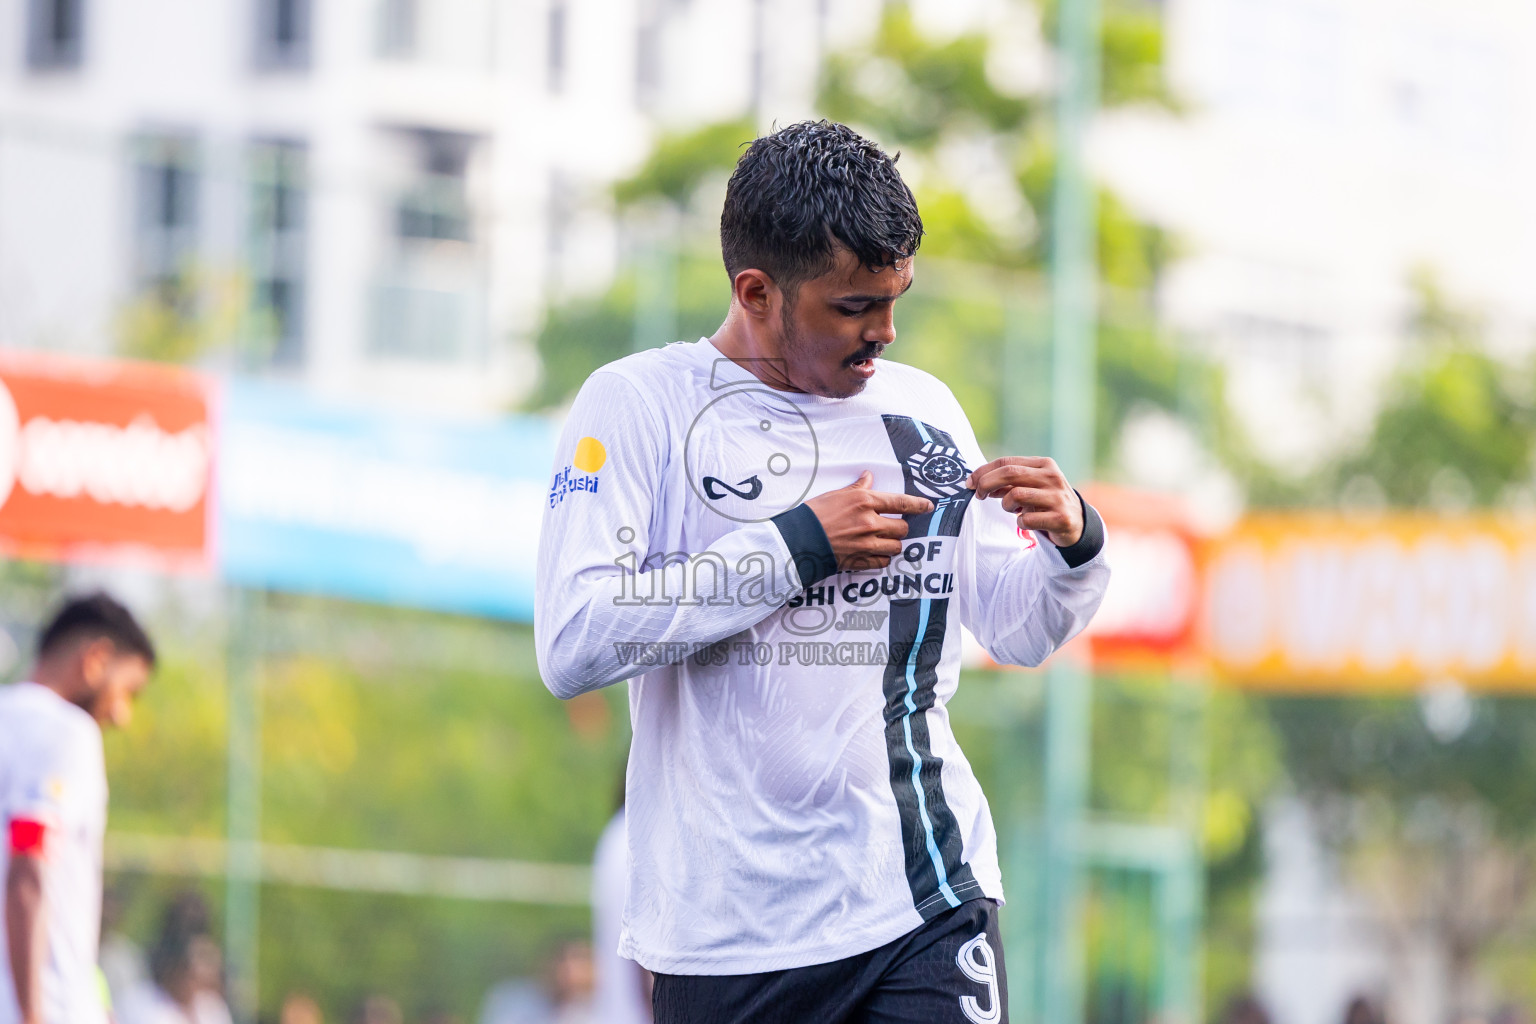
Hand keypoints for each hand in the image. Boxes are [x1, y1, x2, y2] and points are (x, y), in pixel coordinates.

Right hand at [804, 471, 933, 570]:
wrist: (798, 539)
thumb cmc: (814, 514)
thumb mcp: (836, 494)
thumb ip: (857, 488)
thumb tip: (869, 477)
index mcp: (864, 502)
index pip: (901, 502)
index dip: (919, 504)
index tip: (929, 506)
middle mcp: (869, 523)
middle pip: (902, 527)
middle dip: (901, 526)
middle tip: (893, 525)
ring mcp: (865, 544)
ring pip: (896, 546)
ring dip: (893, 543)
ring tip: (884, 540)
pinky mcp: (859, 560)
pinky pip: (882, 562)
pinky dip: (882, 558)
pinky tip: (876, 553)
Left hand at [968, 456, 1082, 546]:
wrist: (1077, 523)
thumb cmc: (1046, 501)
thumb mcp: (1030, 486)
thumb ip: (1007, 482)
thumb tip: (977, 482)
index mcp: (1043, 464)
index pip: (1006, 462)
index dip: (983, 471)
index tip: (970, 483)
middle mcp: (1052, 477)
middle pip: (1009, 473)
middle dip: (986, 484)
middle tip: (978, 496)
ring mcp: (1058, 497)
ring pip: (1016, 495)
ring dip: (1006, 506)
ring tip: (1012, 510)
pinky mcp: (1060, 518)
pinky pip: (1026, 519)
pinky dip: (1020, 522)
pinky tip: (1025, 522)